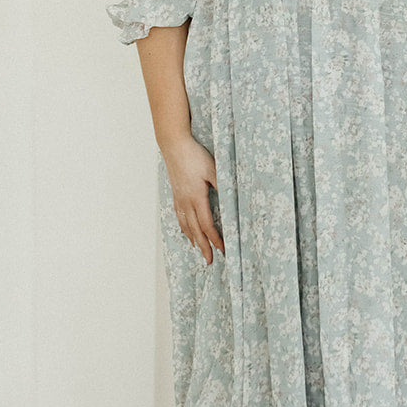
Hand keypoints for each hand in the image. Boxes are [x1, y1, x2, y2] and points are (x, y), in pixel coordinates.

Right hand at [161, 136, 224, 264]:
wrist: (174, 145)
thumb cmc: (195, 156)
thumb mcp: (213, 169)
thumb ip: (223, 185)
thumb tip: (232, 200)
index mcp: (197, 197)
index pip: (207, 225)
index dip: (215, 239)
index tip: (222, 249)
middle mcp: (186, 202)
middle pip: (195, 230)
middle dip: (203, 247)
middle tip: (209, 261)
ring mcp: (179, 199)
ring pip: (185, 225)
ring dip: (193, 239)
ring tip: (199, 250)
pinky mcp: (176, 194)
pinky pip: (179, 216)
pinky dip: (184, 228)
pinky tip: (186, 231)